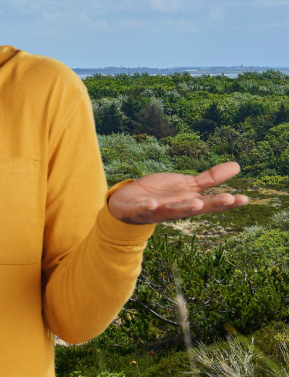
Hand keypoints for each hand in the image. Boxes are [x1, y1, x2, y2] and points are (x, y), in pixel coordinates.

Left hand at [107, 161, 247, 224]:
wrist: (130, 203)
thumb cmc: (163, 195)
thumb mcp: (188, 185)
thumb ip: (210, 179)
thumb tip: (237, 166)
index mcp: (190, 202)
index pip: (211, 202)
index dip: (228, 202)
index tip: (244, 198)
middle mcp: (177, 208)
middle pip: (196, 207)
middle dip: (211, 204)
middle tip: (228, 199)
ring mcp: (159, 210)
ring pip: (172, 210)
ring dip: (184, 207)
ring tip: (196, 203)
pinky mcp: (139, 209)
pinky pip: (143, 210)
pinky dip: (147, 208)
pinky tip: (151, 204)